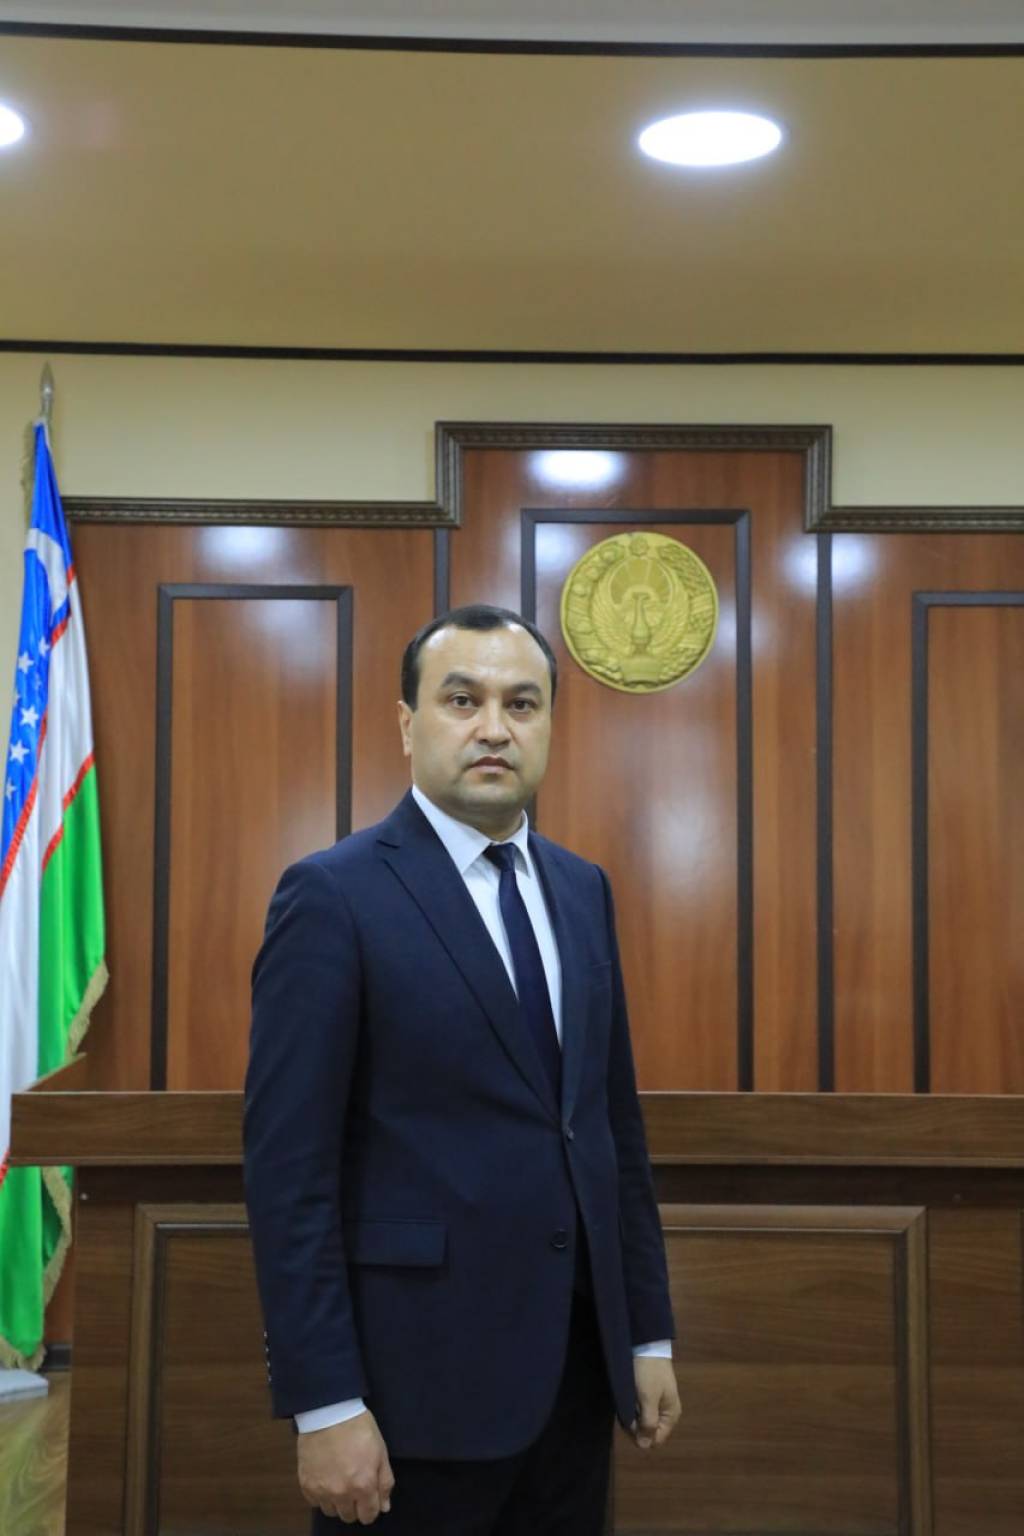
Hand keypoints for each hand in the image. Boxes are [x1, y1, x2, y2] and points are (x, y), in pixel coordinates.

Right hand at [297, 1409, 394, 1524]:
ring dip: (337, 1502)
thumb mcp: (381, 1452)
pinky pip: (314, 1502)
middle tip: (354, 1486)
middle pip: (349, 1516)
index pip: (368, 1516)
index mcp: (363, 1485)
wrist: (329, 1411)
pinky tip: (326, 1478)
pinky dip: (320, 1495)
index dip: (371, 1508)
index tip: (369, 1498)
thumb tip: (384, 1506)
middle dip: (354, 1505)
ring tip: (339, 1481)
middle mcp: (342, 1493)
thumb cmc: (358, 1428)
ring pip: (331, 1512)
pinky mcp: (306, 1484)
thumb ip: (384, 1482)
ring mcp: (322, 1490)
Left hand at [630, 1357, 680, 1450]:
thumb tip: (644, 1447)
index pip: (655, 1440)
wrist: (647, 1346)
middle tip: (626, 1410)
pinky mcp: (650, 1397)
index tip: (629, 1422)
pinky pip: (641, 1411)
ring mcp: (659, 1405)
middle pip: (649, 1432)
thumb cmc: (649, 1374)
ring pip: (643, 1422)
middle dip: (635, 1425)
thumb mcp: (648, 1399)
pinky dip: (633, 1408)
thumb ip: (648, 1423)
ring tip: (627, 1402)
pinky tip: (629, 1399)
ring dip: (633, 1416)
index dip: (640, 1435)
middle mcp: (666, 1414)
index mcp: (671, 1416)